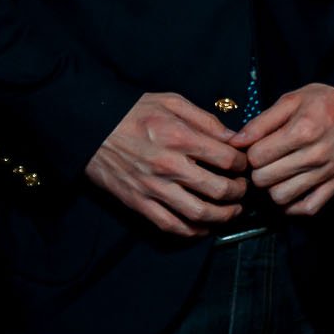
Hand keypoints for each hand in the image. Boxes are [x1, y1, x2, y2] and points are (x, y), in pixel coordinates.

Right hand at [84, 92, 249, 235]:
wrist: (90, 128)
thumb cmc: (133, 111)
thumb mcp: (172, 102)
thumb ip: (206, 120)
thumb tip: (234, 137)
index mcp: (179, 137)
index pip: (226, 158)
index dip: (242, 163)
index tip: (243, 164)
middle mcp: (169, 166)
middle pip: (218, 189)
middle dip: (239, 191)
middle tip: (243, 188)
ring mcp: (153, 188)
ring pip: (198, 213)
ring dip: (223, 215)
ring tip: (233, 210)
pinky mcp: (138, 203)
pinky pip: (170, 225)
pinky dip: (192, 231)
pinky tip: (205, 226)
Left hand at [232, 83, 333, 214]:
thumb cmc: (325, 101)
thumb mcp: (291, 100)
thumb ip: (261, 122)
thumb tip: (235, 142)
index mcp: (302, 131)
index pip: (256, 157)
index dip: (250, 152)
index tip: (257, 147)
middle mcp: (315, 155)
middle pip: (264, 179)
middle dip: (258, 171)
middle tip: (264, 161)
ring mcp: (327, 172)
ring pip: (281, 197)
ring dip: (272, 188)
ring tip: (276, 174)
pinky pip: (308, 208)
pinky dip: (294, 205)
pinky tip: (290, 189)